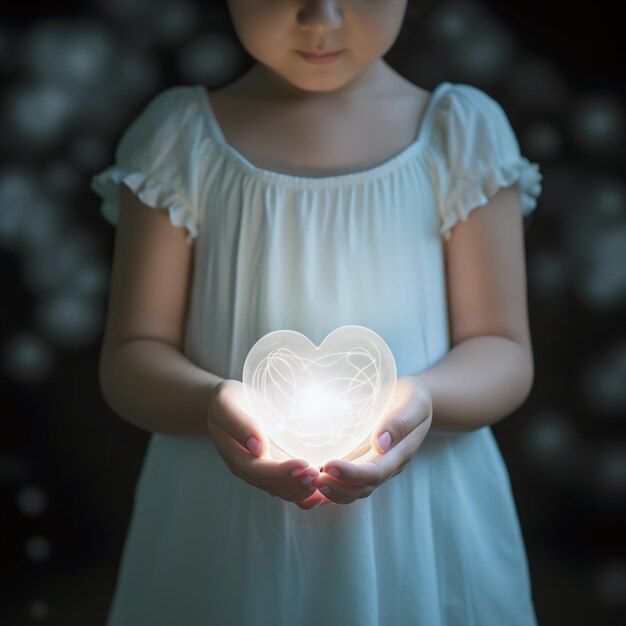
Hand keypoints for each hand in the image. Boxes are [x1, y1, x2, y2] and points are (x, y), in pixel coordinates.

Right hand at [207, 379, 325, 509]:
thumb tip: (257, 447)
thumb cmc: (229, 401)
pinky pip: (294, 488)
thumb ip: (239, 424)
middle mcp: (252, 471)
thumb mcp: (226, 404)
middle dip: (297, 483)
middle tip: (318, 473)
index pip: (259, 472)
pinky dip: (310, 493)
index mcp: (237, 457)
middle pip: (275, 487)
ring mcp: (267, 472)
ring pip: (286, 492)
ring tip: (324, 479)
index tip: (304, 465)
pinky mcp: (279, 469)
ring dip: (305, 490)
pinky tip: (327, 489)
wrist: (231, 405)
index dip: (282, 473)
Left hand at [311, 376, 432, 505]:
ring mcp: (376, 466)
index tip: (329, 465)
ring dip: (334, 492)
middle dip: (339, 487)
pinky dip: (333, 487)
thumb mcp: (414, 402)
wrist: (414, 401)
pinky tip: (315, 484)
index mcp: (401, 453)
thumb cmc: (413, 398)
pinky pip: (349, 482)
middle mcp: (388, 465)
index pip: (376, 472)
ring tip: (312, 484)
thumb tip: (381, 443)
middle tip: (314, 479)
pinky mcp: (364, 462)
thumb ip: (401, 421)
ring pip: (355, 491)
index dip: (352, 474)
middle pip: (364, 487)